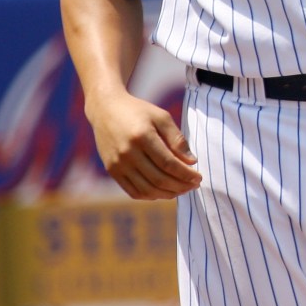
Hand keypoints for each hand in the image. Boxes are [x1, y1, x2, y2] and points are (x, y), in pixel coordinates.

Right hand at [86, 88, 201, 199]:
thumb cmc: (138, 111)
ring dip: (168, 194)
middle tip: (194, 185)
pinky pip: (133, 191)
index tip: (199, 177)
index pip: (168, 163)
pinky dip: (151, 195)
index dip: (186, 174)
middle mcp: (127, 153)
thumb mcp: (161, 117)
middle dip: (181, 185)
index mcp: (142, 137)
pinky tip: (164, 191)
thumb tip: (192, 161)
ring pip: (147, 189)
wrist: (106, 110)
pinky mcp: (112, 171)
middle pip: (159, 179)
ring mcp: (117, 164)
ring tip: (182, 190)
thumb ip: (177, 138)